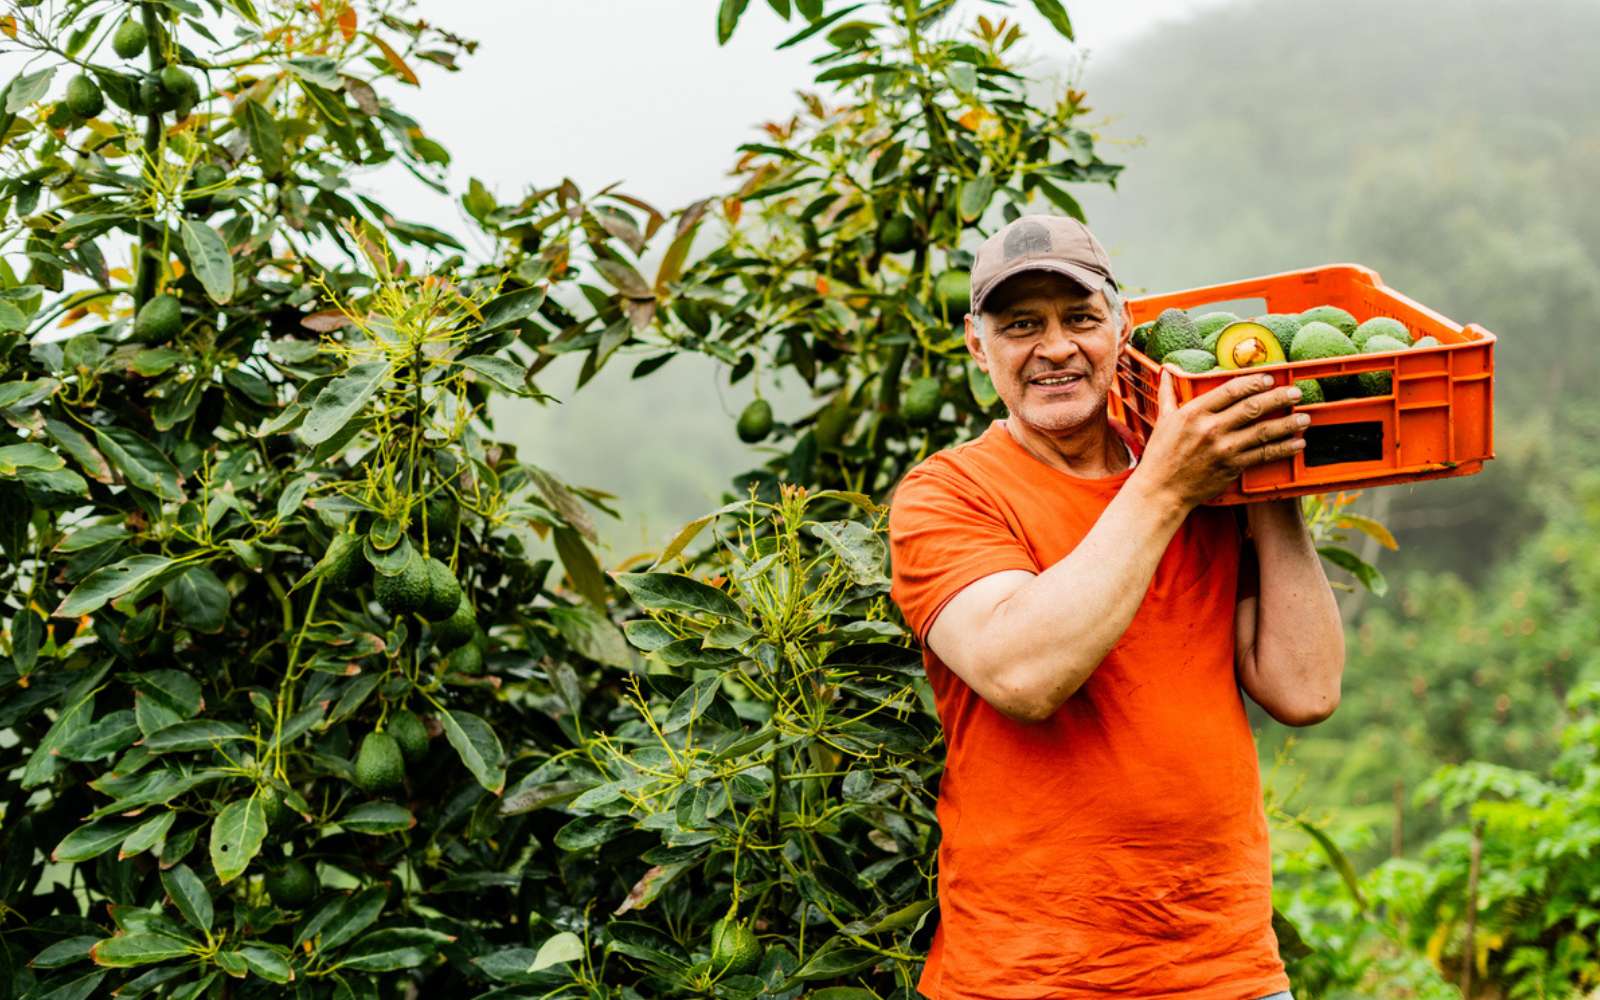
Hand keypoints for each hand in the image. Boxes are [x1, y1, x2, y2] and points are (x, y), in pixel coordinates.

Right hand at [1137, 366, 1306, 509]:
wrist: (1161, 490)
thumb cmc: (1160, 455)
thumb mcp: (1163, 420)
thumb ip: (1168, 393)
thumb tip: (1167, 370)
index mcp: (1194, 412)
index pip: (1230, 390)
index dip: (1253, 382)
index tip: (1269, 378)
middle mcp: (1211, 428)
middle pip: (1252, 407)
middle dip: (1278, 397)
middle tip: (1296, 393)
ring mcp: (1224, 449)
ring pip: (1263, 431)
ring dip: (1288, 423)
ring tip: (1305, 417)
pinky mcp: (1232, 467)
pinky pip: (1263, 455)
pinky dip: (1283, 448)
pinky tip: (1297, 443)